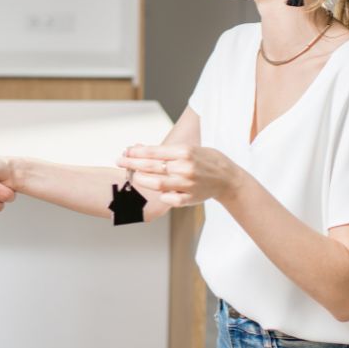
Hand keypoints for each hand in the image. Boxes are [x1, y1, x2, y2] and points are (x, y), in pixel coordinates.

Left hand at [116, 144, 244, 206]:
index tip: (125, 152)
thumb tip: (138, 148)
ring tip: (132, 176)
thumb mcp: (189, 148)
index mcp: (184, 152)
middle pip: (151, 167)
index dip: (136, 152)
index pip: (153, 152)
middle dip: (132, 164)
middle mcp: (185, 168)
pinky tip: (153, 192)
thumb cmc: (206, 160)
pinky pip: (169, 199)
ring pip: (156, 184)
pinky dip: (159, 195)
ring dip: (140, 179)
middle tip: (120, 162)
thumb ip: (166, 151)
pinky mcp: (190, 198)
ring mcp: (187, 184)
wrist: (228, 179)